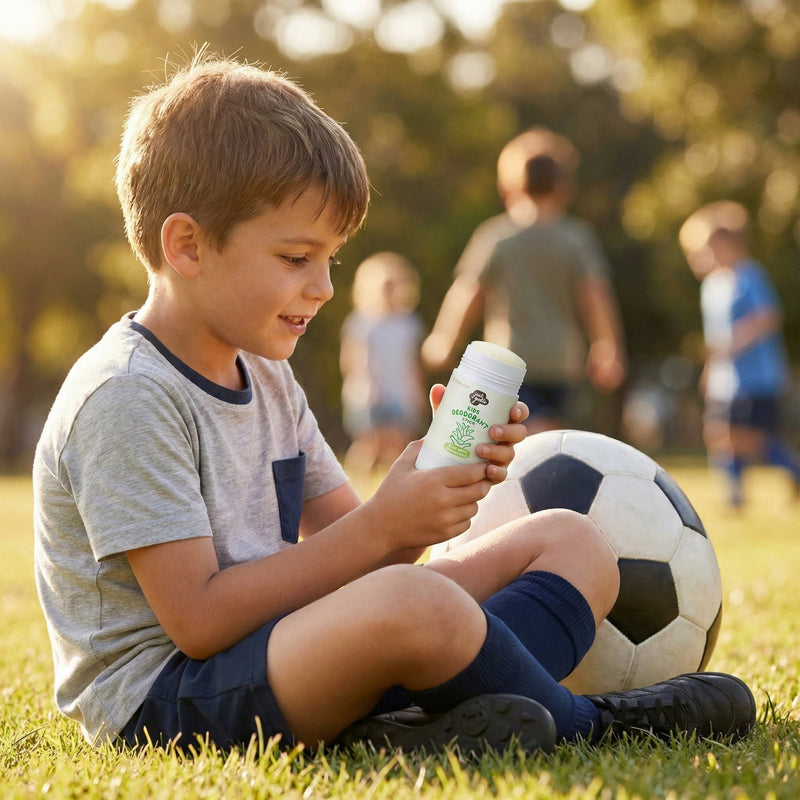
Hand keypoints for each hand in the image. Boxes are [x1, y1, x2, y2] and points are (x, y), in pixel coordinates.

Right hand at [364, 441, 492, 551]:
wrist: (381, 527)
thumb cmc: (390, 493)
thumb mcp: (401, 466)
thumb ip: (417, 448)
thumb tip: (431, 434)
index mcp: (434, 480)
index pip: (470, 473)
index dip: (482, 469)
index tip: (484, 464)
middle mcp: (443, 500)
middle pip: (478, 490)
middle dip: (483, 483)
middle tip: (481, 479)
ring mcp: (445, 519)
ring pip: (474, 507)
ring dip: (474, 500)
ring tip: (469, 494)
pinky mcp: (445, 534)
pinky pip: (466, 523)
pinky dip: (465, 516)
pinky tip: (458, 510)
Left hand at [428, 384, 527, 483]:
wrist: (443, 461)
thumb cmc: (453, 432)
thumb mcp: (449, 418)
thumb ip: (445, 404)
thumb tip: (438, 389)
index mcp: (500, 419)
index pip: (518, 413)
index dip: (520, 411)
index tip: (513, 411)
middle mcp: (506, 438)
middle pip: (519, 433)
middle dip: (509, 432)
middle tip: (492, 431)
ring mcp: (502, 456)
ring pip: (510, 453)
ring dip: (497, 451)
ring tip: (479, 449)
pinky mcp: (495, 473)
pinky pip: (502, 474)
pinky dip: (496, 471)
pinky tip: (487, 469)